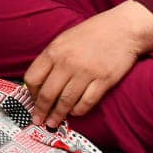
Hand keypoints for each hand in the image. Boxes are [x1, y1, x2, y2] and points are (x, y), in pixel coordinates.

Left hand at [23, 1, 152, 128]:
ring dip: (58, 115)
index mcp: (53, 51)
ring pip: (66, 101)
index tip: (32, 100)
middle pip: (47, 94)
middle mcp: (67, 63)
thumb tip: (40, 80)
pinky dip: (79, 111)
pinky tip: (75, 114)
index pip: (33, 78)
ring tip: (53, 123)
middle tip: (38, 120)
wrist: (122, 29)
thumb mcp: (64, 39)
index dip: (30, 93)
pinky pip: (87, 102)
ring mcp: (86, 73)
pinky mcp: (104, 81)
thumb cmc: (92, 33)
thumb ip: (51, 58)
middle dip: (41, 111)